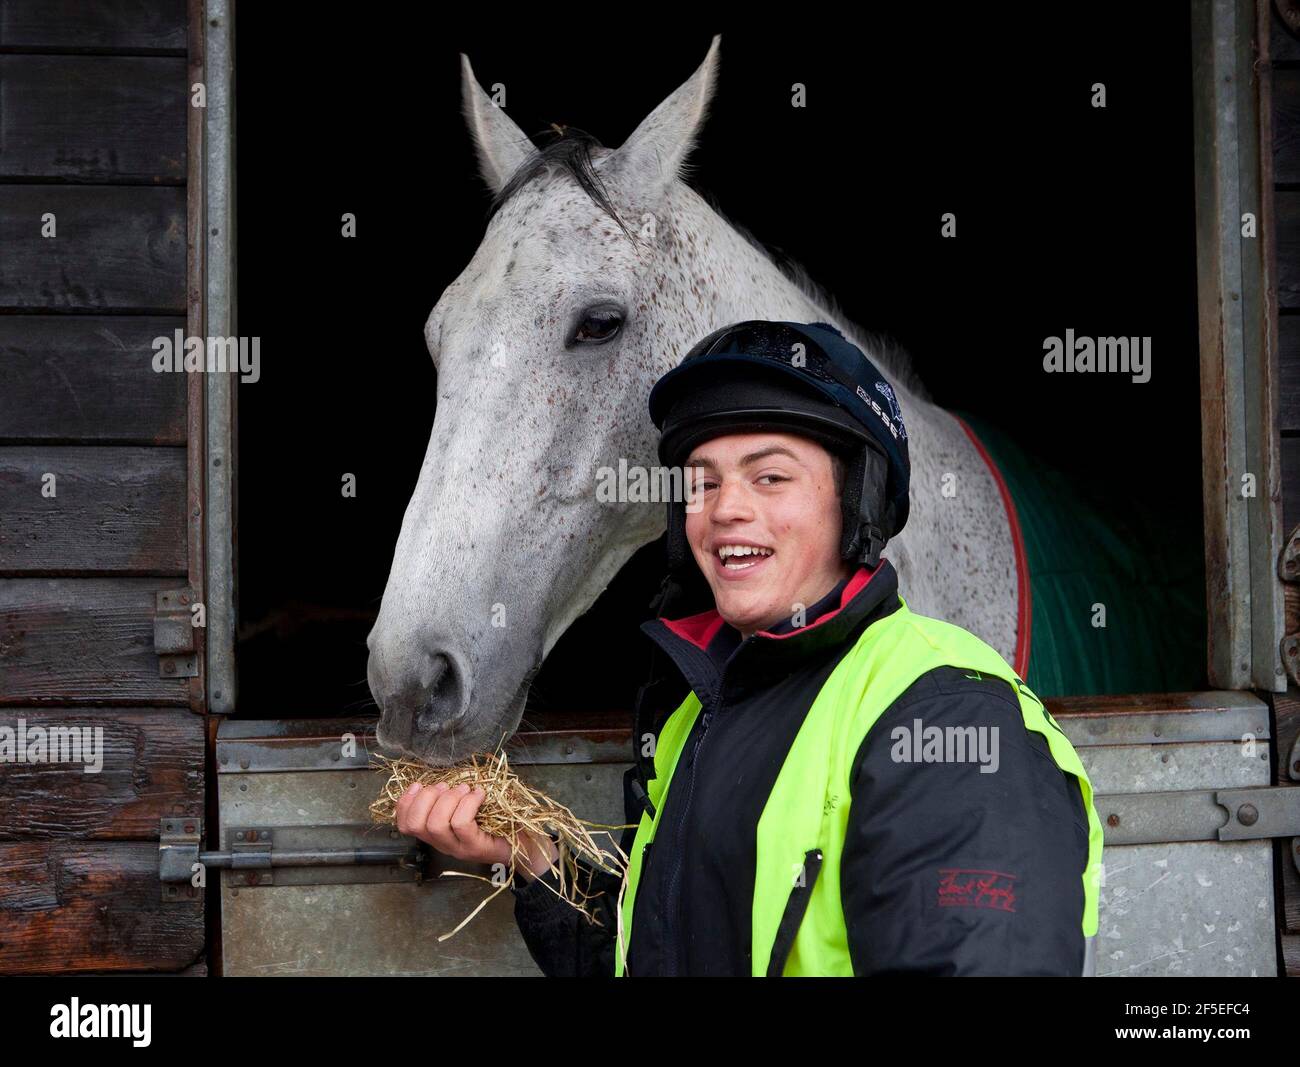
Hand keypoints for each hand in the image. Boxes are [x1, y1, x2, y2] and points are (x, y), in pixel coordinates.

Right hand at [393, 782, 557, 880]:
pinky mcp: (476, 848)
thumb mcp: (471, 808)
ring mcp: (459, 849)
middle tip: (447, 787)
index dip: (404, 803)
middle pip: (417, 824)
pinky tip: (479, 795)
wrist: (526, 846)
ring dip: (449, 799)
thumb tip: (441, 780)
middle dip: (427, 798)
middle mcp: (444, 845)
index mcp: (438, 835)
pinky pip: (461, 824)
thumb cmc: (499, 822)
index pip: (405, 826)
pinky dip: (468, 803)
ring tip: (465, 789)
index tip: (418, 785)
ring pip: (436, 824)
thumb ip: (454, 798)